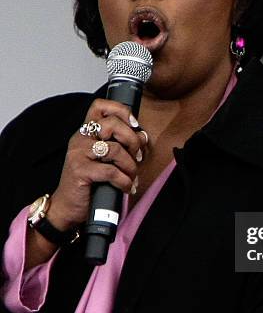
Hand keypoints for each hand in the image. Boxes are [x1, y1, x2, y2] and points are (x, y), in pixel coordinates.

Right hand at [47, 98, 147, 231]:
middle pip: (112, 124)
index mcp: (86, 132)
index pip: (100, 106)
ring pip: (115, 149)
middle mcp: (80, 139)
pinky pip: (111, 171)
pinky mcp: (80, 171)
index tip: (135, 124)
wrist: (68, 206)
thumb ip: (123, 145)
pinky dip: (124, 181)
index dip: (121, 110)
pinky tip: (126, 187)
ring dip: (130, 165)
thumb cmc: (89, 182)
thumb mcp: (106, 160)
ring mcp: (78, 154)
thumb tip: (143, 135)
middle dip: (132, 140)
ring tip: (131, 176)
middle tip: (137, 156)